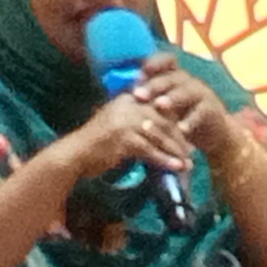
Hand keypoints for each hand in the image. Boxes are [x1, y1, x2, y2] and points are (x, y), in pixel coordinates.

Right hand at [60, 89, 196, 183]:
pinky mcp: (124, 139)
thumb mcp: (116, 124)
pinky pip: (151, 150)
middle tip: (191, 151)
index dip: (174, 121)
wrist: (74, 155)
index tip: (187, 134)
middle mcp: (128, 106)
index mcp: (127, 98)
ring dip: (176, 151)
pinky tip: (175, 167)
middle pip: (162, 120)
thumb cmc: (95, 143)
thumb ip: (136, 121)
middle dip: (179, 138)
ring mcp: (125, 121)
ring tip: (188, 163)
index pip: (158, 106)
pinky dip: (165, 160)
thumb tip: (160, 131)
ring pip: (159, 135)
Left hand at [131, 54, 247, 166]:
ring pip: (187, 91)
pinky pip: (201, 112)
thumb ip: (152, 99)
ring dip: (172, 98)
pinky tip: (181, 129)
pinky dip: (190, 120)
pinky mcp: (212, 110)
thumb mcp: (167, 107)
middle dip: (155, 85)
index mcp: (177, 77)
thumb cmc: (183, 118)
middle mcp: (190, 81)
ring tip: (159, 106)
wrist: (215, 134)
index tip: (138, 76)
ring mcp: (203, 94)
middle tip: (139, 95)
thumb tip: (126, 94)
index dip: (153, 64)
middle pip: (173, 76)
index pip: (166, 61)